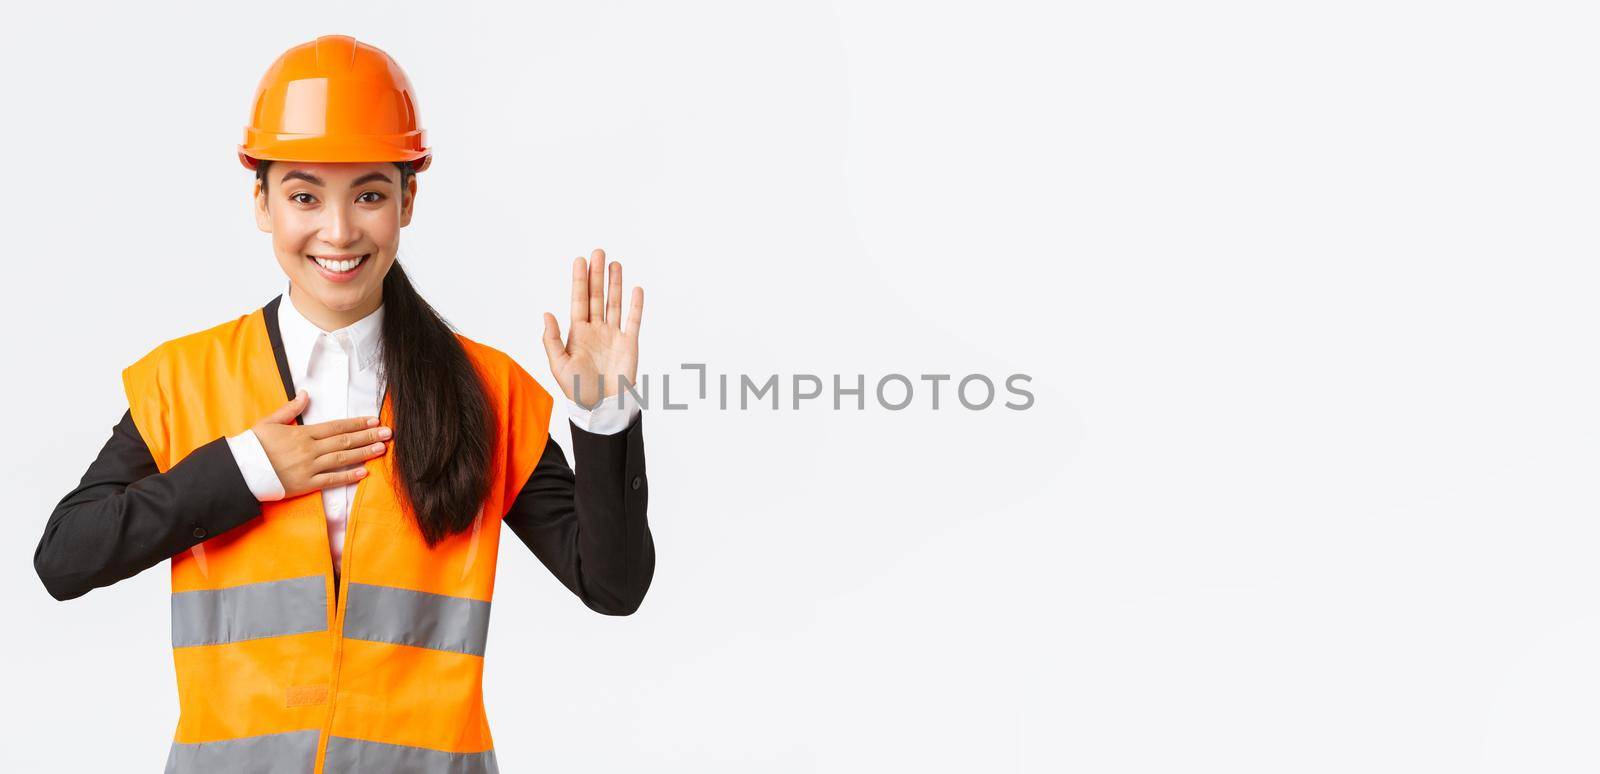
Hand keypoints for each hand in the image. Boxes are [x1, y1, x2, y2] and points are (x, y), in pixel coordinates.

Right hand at [250, 391, 391, 498]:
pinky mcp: (305, 484)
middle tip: (388, 433)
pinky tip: (364, 472)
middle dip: (368, 436)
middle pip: (344, 441)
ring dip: (364, 454)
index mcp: (302, 433)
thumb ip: (290, 409)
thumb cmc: (253, 446)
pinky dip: (348, 476)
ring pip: (342, 459)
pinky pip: (331, 480)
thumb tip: (306, 394)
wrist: (239, 471)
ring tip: (381, 449)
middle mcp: (309, 449)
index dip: (357, 423)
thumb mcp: (270, 421)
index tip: (374, 420)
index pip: (336, 426)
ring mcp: (308, 468)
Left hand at [542, 247, 643, 406]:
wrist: (602, 407)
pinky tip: (636, 290)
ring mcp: (613, 335)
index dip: (579, 280)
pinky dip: (635, 305)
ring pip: (614, 303)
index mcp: (577, 333)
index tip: (579, 260)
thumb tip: (546, 314)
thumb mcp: (558, 365)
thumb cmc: (578, 390)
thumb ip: (552, 339)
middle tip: (598, 252)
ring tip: (615, 264)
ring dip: (615, 284)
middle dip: (597, 275)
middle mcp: (596, 330)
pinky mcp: (630, 344)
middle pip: (597, 296)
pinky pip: (633, 320)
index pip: (578, 300)